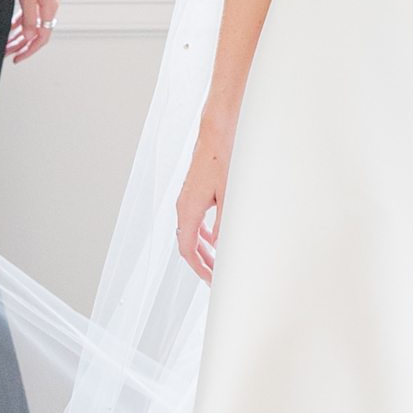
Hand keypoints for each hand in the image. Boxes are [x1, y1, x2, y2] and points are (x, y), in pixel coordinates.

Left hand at [9, 0, 59, 62]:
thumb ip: (28, 18)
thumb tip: (28, 36)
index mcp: (50, 7)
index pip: (42, 38)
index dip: (29, 50)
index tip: (17, 58)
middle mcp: (50, 5)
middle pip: (37, 32)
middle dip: (21, 44)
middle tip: (6, 53)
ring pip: (32, 23)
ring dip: (19, 34)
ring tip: (6, 43)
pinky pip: (30, 12)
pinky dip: (21, 21)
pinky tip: (10, 27)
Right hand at [175, 117, 231, 282]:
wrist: (217, 132)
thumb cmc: (223, 158)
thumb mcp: (228, 195)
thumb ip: (223, 224)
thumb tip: (218, 246)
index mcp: (188, 209)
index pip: (187, 249)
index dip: (199, 268)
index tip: (212, 280)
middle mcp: (183, 206)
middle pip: (187, 244)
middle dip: (201, 263)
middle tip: (217, 277)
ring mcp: (187, 199)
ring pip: (189, 233)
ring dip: (202, 250)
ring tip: (217, 263)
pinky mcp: (194, 192)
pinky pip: (193, 221)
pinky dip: (202, 235)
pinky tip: (214, 239)